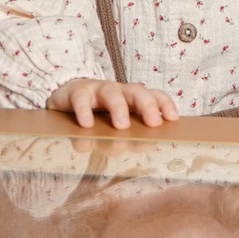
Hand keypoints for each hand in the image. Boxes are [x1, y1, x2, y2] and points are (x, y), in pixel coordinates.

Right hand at [48, 79, 180, 129]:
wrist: (66, 95)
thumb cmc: (97, 113)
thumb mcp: (115, 122)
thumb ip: (129, 133)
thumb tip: (145, 148)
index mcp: (131, 98)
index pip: (154, 95)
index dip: (164, 104)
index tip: (172, 119)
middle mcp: (118, 91)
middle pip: (137, 92)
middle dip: (148, 106)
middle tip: (154, 123)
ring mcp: (97, 90)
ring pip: (112, 94)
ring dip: (119, 109)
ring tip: (122, 126)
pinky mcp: (77, 92)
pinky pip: (81, 99)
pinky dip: (84, 111)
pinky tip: (87, 125)